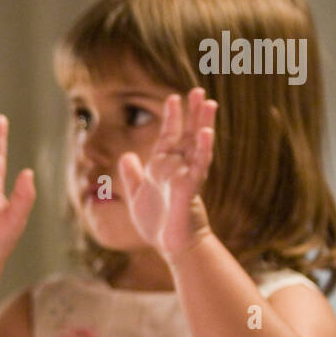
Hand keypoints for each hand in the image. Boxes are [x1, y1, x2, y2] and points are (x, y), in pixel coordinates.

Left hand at [117, 88, 217, 262]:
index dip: (171, 118)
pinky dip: (203, 150)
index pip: (169, 137)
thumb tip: (126, 156)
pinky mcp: (190, 188)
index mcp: (163, 167)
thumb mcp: (136, 195)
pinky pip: (199, 166)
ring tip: (209, 104)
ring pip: (197, 145)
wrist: (170, 245)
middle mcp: (178, 168)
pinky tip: (207, 133)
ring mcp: (186, 176)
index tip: (173, 97)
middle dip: (193, 114)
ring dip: (203, 124)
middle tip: (199, 91)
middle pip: (187, 135)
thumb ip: (132, 175)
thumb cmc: (156, 223)